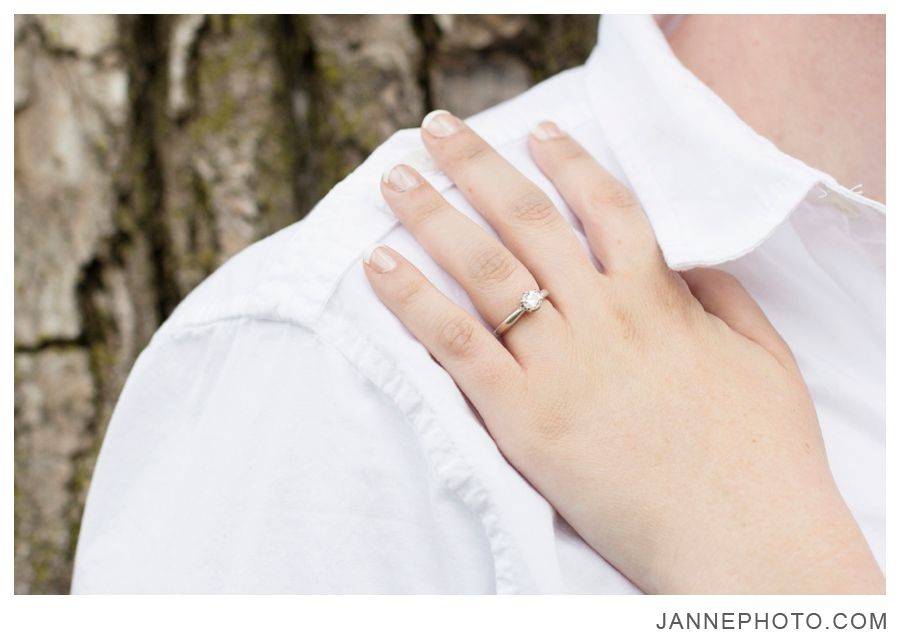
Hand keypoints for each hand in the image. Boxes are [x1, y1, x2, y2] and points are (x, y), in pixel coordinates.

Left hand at [363, 112, 883, 593]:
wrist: (740, 534)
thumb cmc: (762, 454)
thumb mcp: (763, 358)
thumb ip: (724, 299)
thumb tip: (690, 263)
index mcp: (658, 298)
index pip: (606, 206)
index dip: (569, 161)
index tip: (537, 129)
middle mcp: (601, 316)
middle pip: (528, 219)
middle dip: (478, 165)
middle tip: (436, 128)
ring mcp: (559, 364)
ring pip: (485, 268)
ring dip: (435, 215)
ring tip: (395, 179)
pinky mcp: (523, 416)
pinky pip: (458, 344)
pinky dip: (415, 302)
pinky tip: (380, 267)